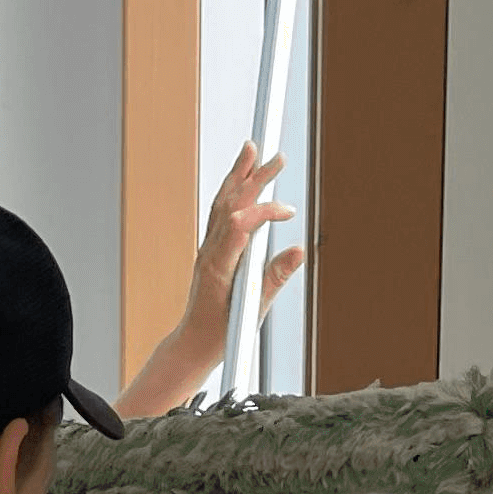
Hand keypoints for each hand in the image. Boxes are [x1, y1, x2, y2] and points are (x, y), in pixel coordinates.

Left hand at [125, 147, 304, 412]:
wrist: (193, 344)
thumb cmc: (222, 334)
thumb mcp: (254, 310)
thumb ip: (276, 277)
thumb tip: (299, 250)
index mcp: (218, 267)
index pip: (240, 224)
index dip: (265, 212)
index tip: (289, 212)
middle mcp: (209, 253)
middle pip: (231, 205)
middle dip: (253, 178)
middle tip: (276, 156)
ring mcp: (207, 249)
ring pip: (221, 204)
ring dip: (237, 175)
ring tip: (251, 149)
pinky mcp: (210, 250)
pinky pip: (219, 214)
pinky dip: (231, 192)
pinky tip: (239, 179)